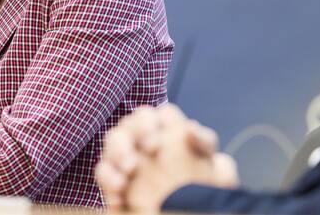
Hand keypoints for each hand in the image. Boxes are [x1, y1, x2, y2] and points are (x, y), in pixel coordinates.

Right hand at [96, 104, 238, 210]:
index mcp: (172, 130)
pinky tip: (119, 199)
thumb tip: (190, 129)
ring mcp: (126, 156)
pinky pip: (103, 171)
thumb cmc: (202, 192)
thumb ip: (204, 144)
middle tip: (139, 156)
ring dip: (117, 153)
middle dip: (133, 135)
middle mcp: (146, 138)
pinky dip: (108, 181)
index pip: (163, 115)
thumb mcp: (217, 170)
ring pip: (113, 140)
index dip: (155, 123)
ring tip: (127, 174)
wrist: (186, 213)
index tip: (156, 145)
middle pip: (132, 122)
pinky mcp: (113, 179)